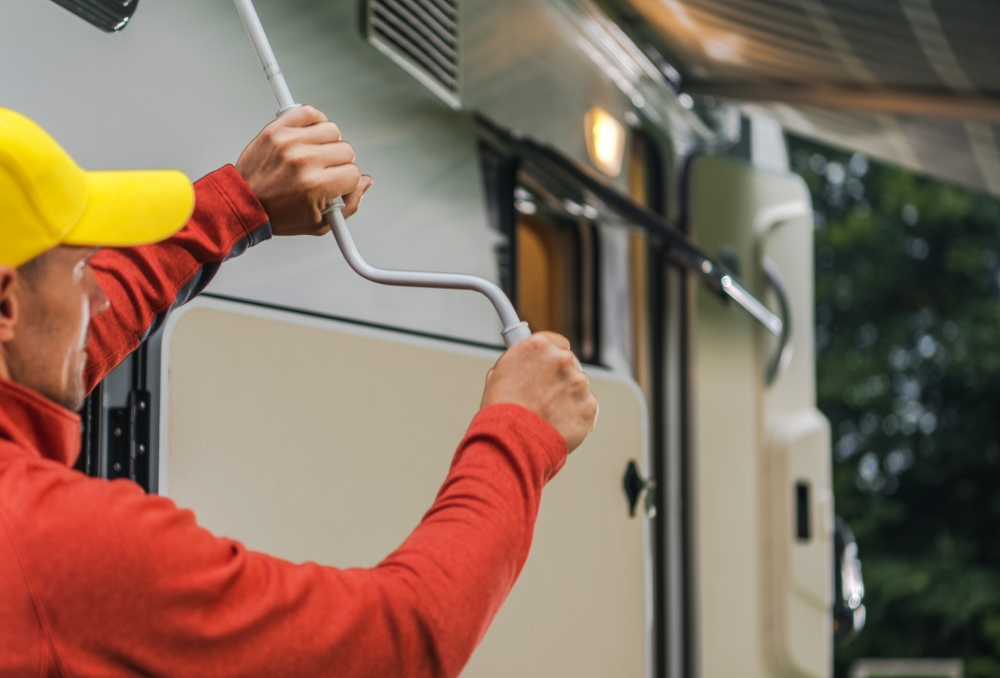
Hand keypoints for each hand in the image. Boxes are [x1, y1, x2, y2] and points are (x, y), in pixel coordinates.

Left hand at [235, 105, 371, 235]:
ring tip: (316, 154)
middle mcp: (304, 161)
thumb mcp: (320, 223)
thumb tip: (365, 183)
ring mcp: (290, 142)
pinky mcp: (277, 129)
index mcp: (316, 186)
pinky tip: (310, 134)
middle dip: (340, 163)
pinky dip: (314, 120)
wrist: (244, 203)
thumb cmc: (279, 215)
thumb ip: (349, 205)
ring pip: (332, 130)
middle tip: (326, 171)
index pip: (354, 173)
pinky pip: (308, 112)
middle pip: (346, 150)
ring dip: (328, 142)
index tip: (338, 185)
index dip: (349, 182)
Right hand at [481, 332, 598, 451]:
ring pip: (577, 388)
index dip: (551, 360)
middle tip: (543, 397)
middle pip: (570, 364)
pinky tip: (557, 425)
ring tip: (546, 416)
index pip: (557, 343)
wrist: (512, 441)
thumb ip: (520, 363)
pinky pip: (585, 408)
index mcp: (538, 345)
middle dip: (560, 379)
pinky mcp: (589, 405)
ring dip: (567, 398)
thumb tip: (526, 364)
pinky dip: (575, 417)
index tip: (548, 368)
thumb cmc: (501, 411)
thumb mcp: (499, 374)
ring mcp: (578, 382)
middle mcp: (562, 359)